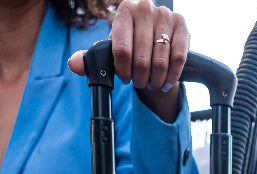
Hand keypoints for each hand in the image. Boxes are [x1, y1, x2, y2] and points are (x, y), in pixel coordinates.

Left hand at [68, 0, 189, 122]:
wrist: (154, 41)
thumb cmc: (129, 46)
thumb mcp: (109, 52)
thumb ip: (90, 59)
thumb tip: (74, 63)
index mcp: (124, 11)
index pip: (121, 49)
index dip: (122, 71)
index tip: (124, 78)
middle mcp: (145, 7)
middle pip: (141, 58)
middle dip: (140, 78)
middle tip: (140, 83)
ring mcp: (165, 15)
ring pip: (160, 61)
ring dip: (155, 80)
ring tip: (152, 83)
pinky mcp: (182, 26)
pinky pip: (177, 59)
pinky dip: (171, 76)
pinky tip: (166, 82)